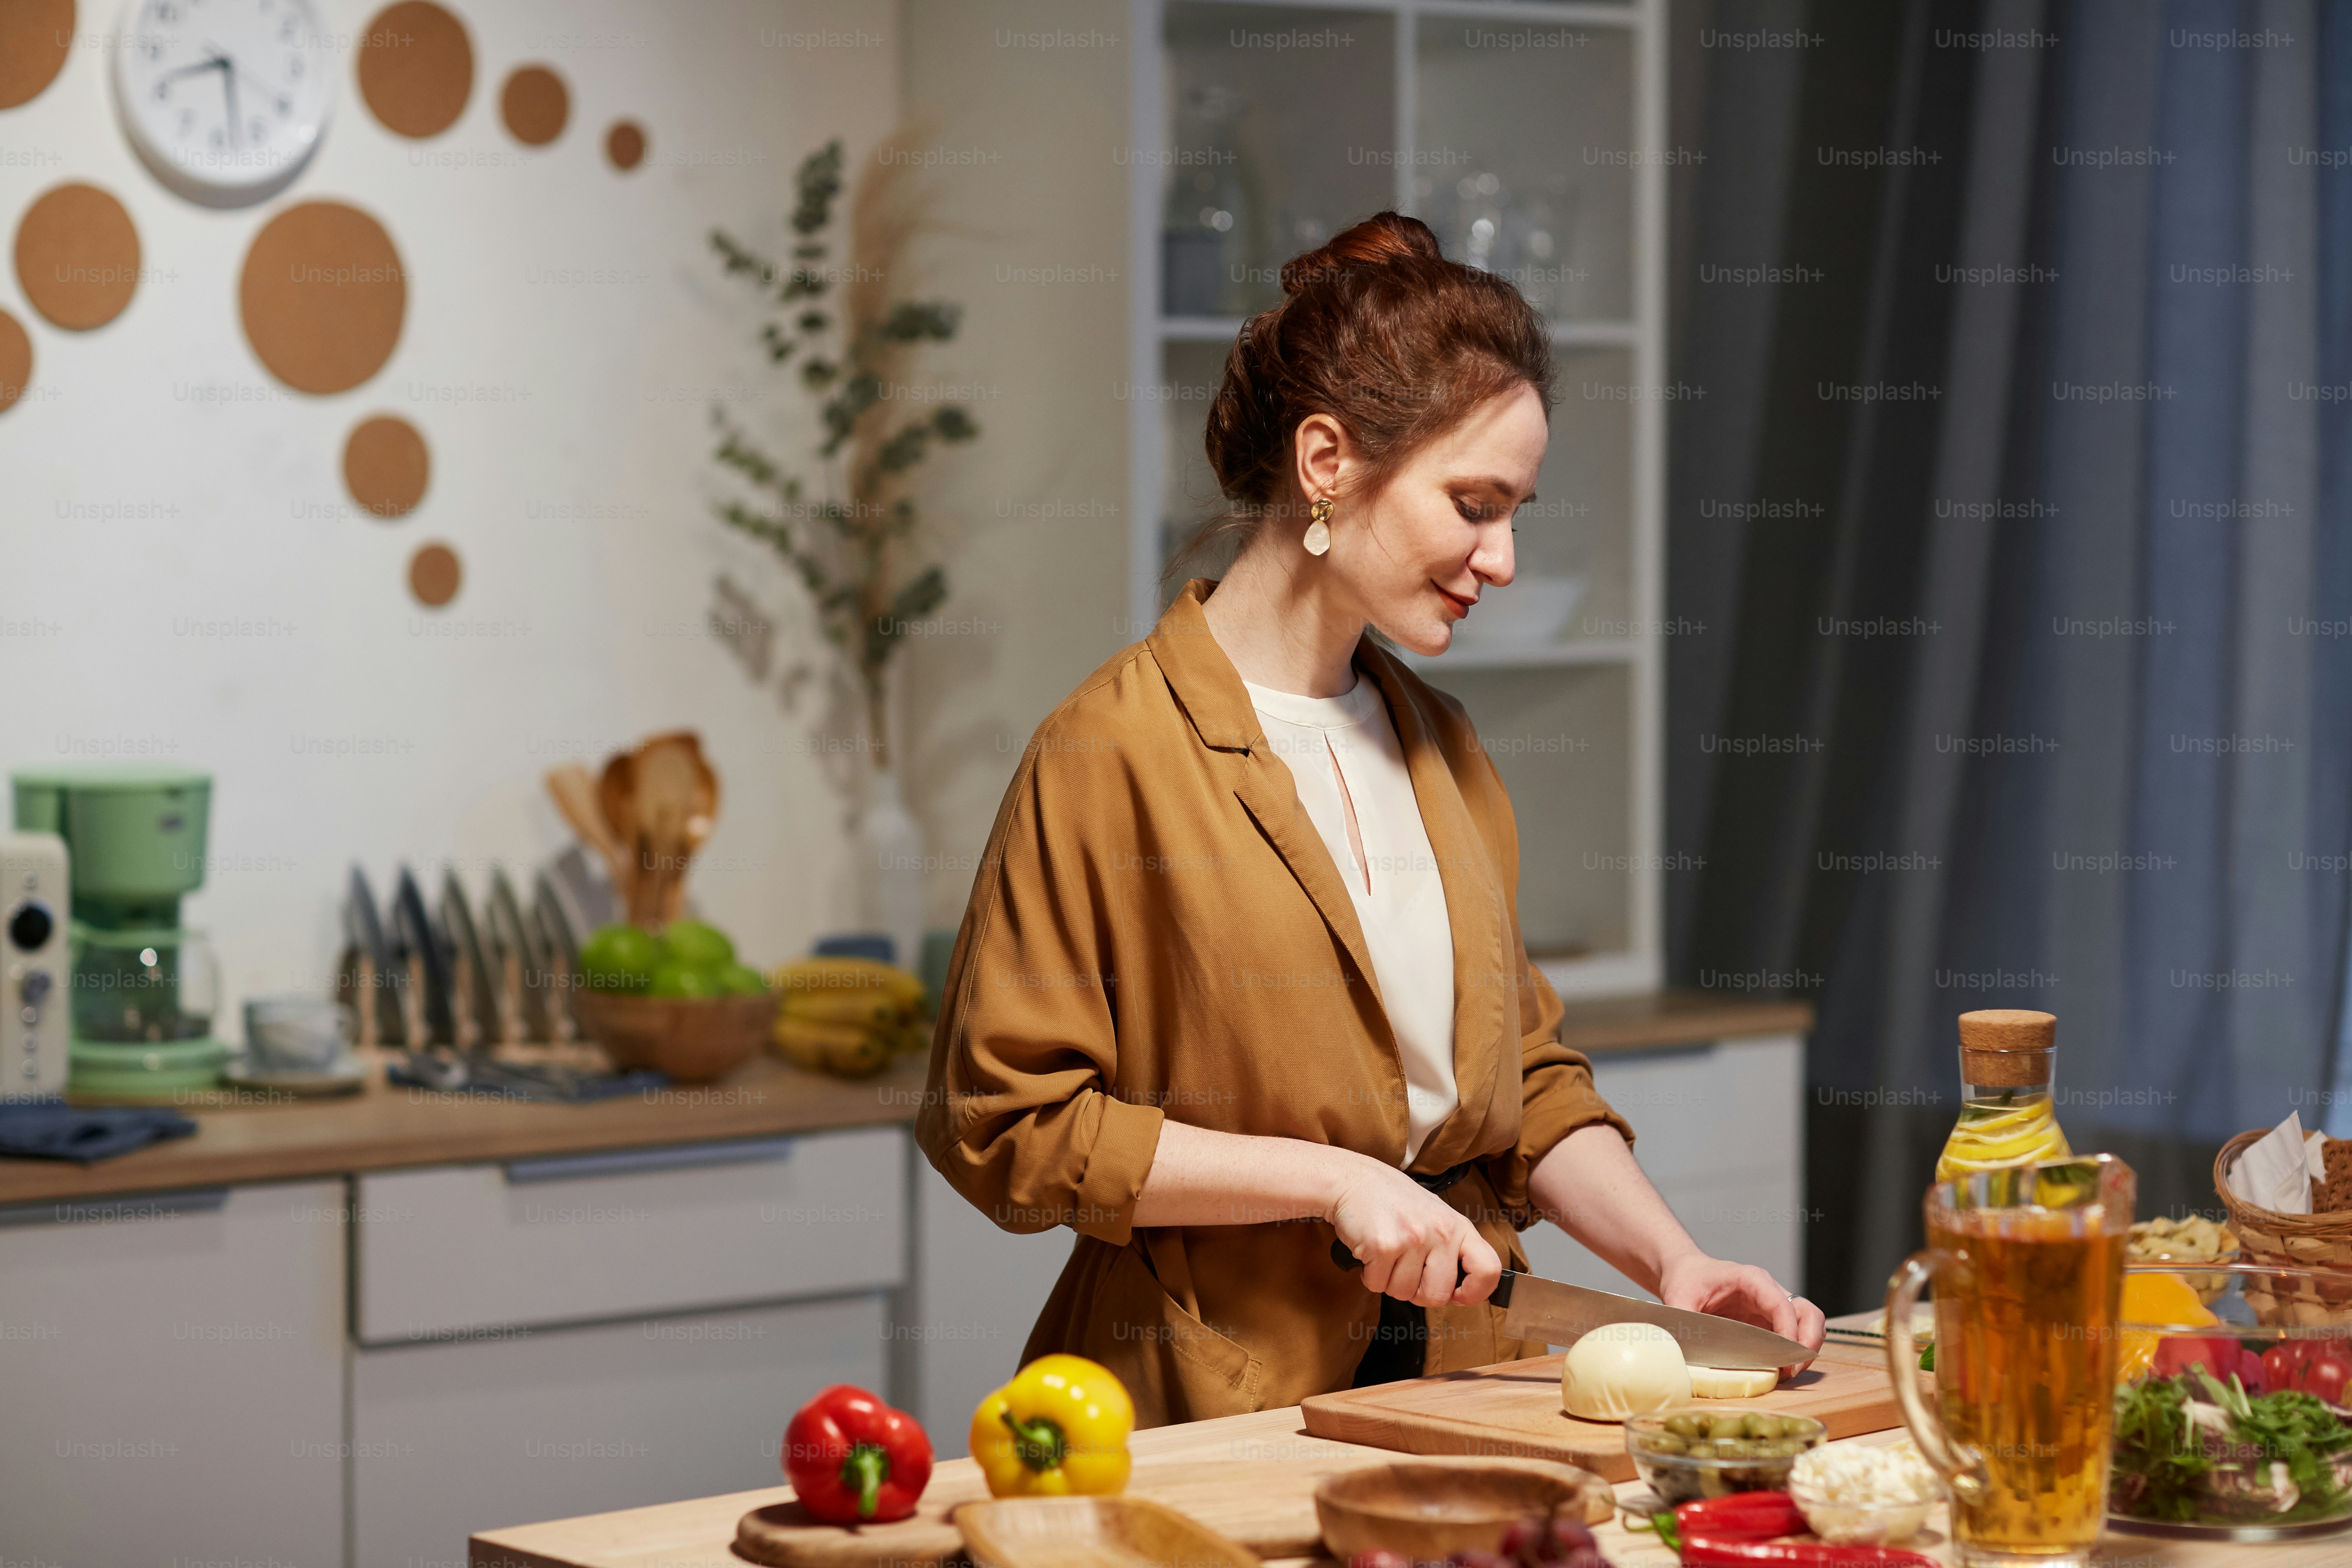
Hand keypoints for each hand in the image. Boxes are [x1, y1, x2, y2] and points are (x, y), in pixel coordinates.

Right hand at [1328, 1156, 1502, 1308]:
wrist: (1353, 1179)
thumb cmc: (1394, 1201)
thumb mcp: (1436, 1217)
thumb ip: (1451, 1250)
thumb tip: (1459, 1293)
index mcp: (1458, 1227)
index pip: (1488, 1270)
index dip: (1476, 1292)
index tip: (1457, 1295)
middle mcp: (1440, 1232)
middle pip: (1438, 1296)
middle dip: (1417, 1292)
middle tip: (1405, 1270)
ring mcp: (1412, 1238)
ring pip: (1403, 1294)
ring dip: (1390, 1282)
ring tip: (1386, 1254)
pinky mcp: (1383, 1245)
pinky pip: (1377, 1285)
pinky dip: (1370, 1275)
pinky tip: (1371, 1252)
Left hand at [1656, 1252, 1826, 1381]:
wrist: (1686, 1272)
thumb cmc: (1686, 1279)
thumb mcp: (1679, 1297)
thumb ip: (1683, 1321)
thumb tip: (1683, 1350)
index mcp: (1751, 1280)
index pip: (1783, 1305)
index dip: (1789, 1333)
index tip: (1785, 1359)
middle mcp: (1769, 1291)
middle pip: (1808, 1313)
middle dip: (1807, 1343)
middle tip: (1792, 1370)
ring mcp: (1772, 1306)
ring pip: (1809, 1324)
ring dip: (1806, 1349)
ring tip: (1789, 1372)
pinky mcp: (1770, 1321)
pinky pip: (1795, 1334)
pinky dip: (1794, 1352)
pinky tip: (1779, 1368)